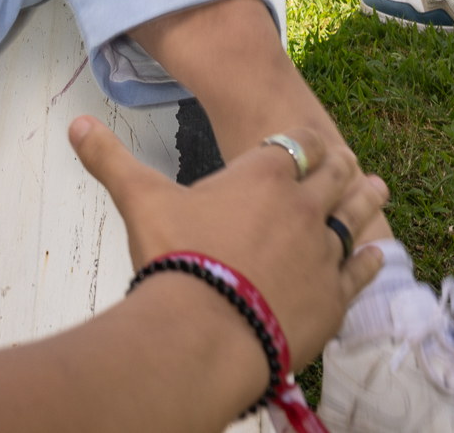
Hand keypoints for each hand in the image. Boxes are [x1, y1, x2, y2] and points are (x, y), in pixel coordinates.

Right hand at [69, 117, 386, 373]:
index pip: (298, 144)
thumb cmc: (174, 257)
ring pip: (354, 216)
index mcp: (263, 174)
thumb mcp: (139, 198)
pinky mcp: (334, 296)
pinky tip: (375, 253)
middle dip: (342, 166)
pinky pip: (361, 269)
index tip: (313, 142)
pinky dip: (369, 257)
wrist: (204, 330)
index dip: (307, 142)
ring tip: (377, 187)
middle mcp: (302, 205)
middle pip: (334, 175)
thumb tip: (76, 124)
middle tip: (352, 162)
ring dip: (366, 199)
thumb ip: (109, 158)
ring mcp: (323, 250)